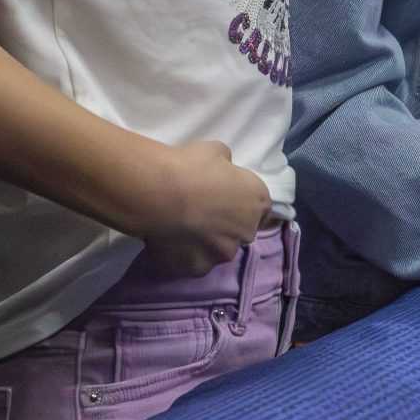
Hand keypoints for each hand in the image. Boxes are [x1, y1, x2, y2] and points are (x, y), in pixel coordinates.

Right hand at [147, 139, 269, 274]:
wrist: (161, 192)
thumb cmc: (191, 166)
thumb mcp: (216, 151)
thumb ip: (225, 165)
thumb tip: (222, 170)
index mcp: (256, 200)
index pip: (257, 206)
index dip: (239, 203)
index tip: (222, 198)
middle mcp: (247, 231)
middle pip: (240, 231)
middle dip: (225, 226)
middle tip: (200, 213)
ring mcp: (223, 253)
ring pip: (217, 250)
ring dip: (205, 243)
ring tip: (181, 230)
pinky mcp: (200, 268)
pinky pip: (194, 263)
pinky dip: (185, 257)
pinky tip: (170, 243)